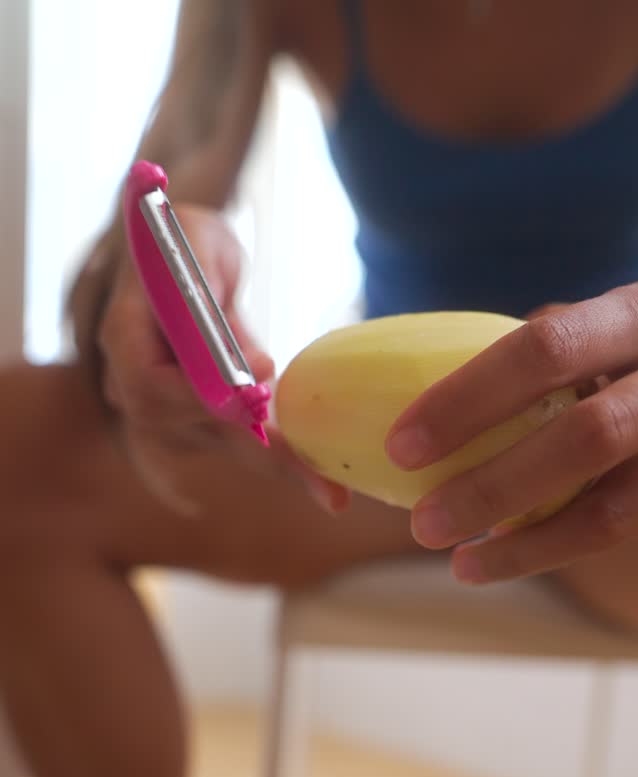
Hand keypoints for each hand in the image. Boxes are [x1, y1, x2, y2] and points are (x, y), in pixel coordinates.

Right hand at [73, 203, 347, 513]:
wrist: (181, 252)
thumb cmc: (187, 239)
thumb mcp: (200, 249)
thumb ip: (215, 306)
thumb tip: (255, 367)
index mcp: (122, 338)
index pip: (154, 388)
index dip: (209, 396)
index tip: (264, 390)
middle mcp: (135, 387)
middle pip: (199, 432)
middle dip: (264, 456)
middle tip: (322, 489)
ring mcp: (167, 411)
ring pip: (228, 445)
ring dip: (281, 465)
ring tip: (332, 492)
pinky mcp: (201, 421)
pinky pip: (243, 442)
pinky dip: (283, 458)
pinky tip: (325, 485)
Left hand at [385, 279, 637, 582]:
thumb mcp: (623, 326)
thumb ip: (554, 345)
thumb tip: (432, 390)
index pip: (546, 347)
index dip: (468, 399)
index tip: (403, 444)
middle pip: (585, 436)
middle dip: (493, 485)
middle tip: (422, 523)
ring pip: (614, 512)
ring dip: (526, 545)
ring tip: (459, 564)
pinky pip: (630, 535)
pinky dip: (559, 549)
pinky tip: (505, 559)